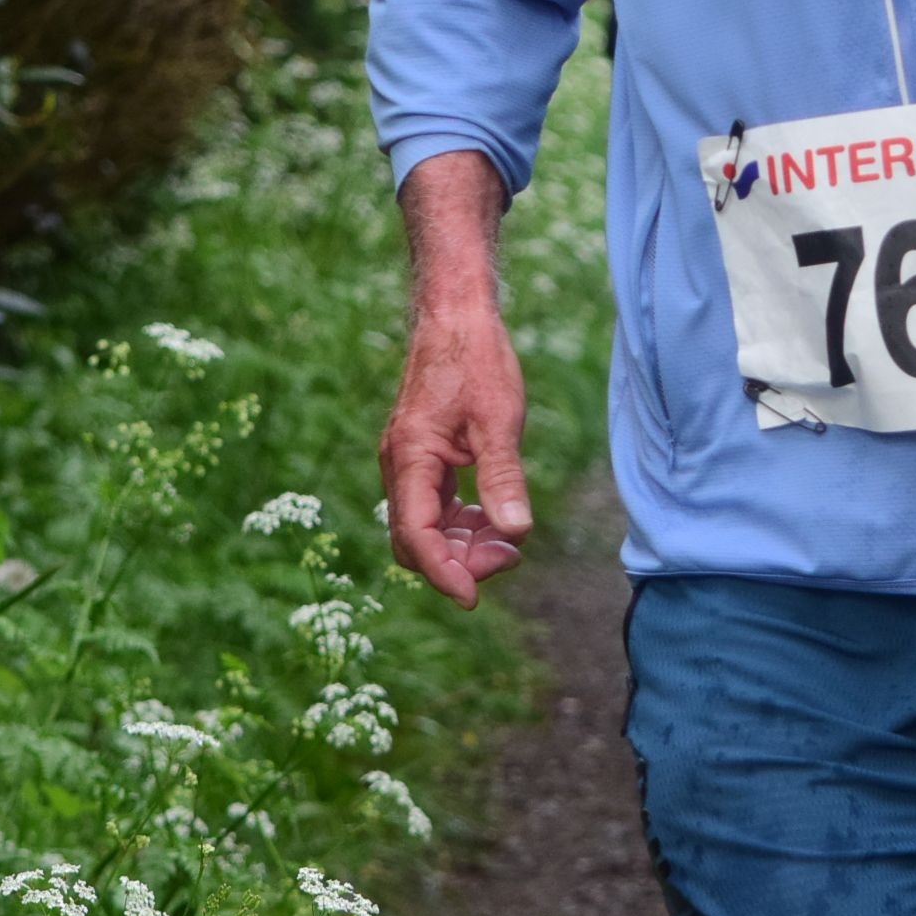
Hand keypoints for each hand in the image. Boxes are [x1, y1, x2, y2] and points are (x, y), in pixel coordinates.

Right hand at [378, 302, 530, 609]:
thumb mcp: (499, 419)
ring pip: (424, 528)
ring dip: (461, 544)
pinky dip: (459, 522)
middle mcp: (400, 465)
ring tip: (507, 541)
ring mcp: (408, 462)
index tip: (474, 598)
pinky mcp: (421, 458)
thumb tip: (515, 533)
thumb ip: (503, 476)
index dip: (444, 572)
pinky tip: (492, 518)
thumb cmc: (476, 360)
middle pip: (415, 541)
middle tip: (509, 558)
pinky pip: (433, 507)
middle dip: (458, 561)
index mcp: (411, 457)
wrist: (456, 318)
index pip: (417, 536)